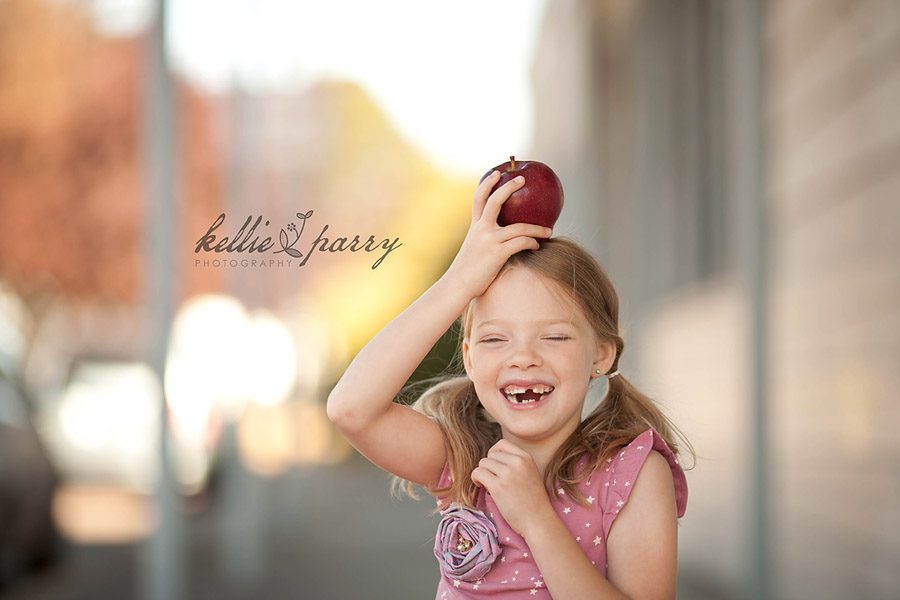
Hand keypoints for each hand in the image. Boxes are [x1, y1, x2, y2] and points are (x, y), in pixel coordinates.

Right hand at [444, 172, 552, 298]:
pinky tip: (537, 246)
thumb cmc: (468, 270)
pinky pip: (521, 243)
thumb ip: (485, 239)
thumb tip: (504, 238)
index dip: (487, 183)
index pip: (478, 199)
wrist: (458, 285)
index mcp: (475, 227)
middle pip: (495, 201)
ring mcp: (489, 240)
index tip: (496, 173)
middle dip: (509, 187)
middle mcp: (481, 229)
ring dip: (537, 228)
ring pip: (518, 227)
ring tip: (548, 231)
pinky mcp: (497, 253)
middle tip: (522, 180)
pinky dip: (532, 243)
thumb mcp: (474, 248)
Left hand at [470, 439, 555, 538]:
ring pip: (483, 463)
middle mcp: (517, 462)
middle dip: (489, 467)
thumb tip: (493, 458)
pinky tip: (482, 486)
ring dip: (482, 474)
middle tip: (493, 480)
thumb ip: (516, 463)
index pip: (501, 444)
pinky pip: (478, 473)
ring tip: (488, 484)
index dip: (494, 455)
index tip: (495, 467)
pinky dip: (476, 479)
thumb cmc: (533, 501)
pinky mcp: (498, 486)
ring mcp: (508, 474)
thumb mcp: (530, 473)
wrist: (538, 521)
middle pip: (490, 454)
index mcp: (526, 457)